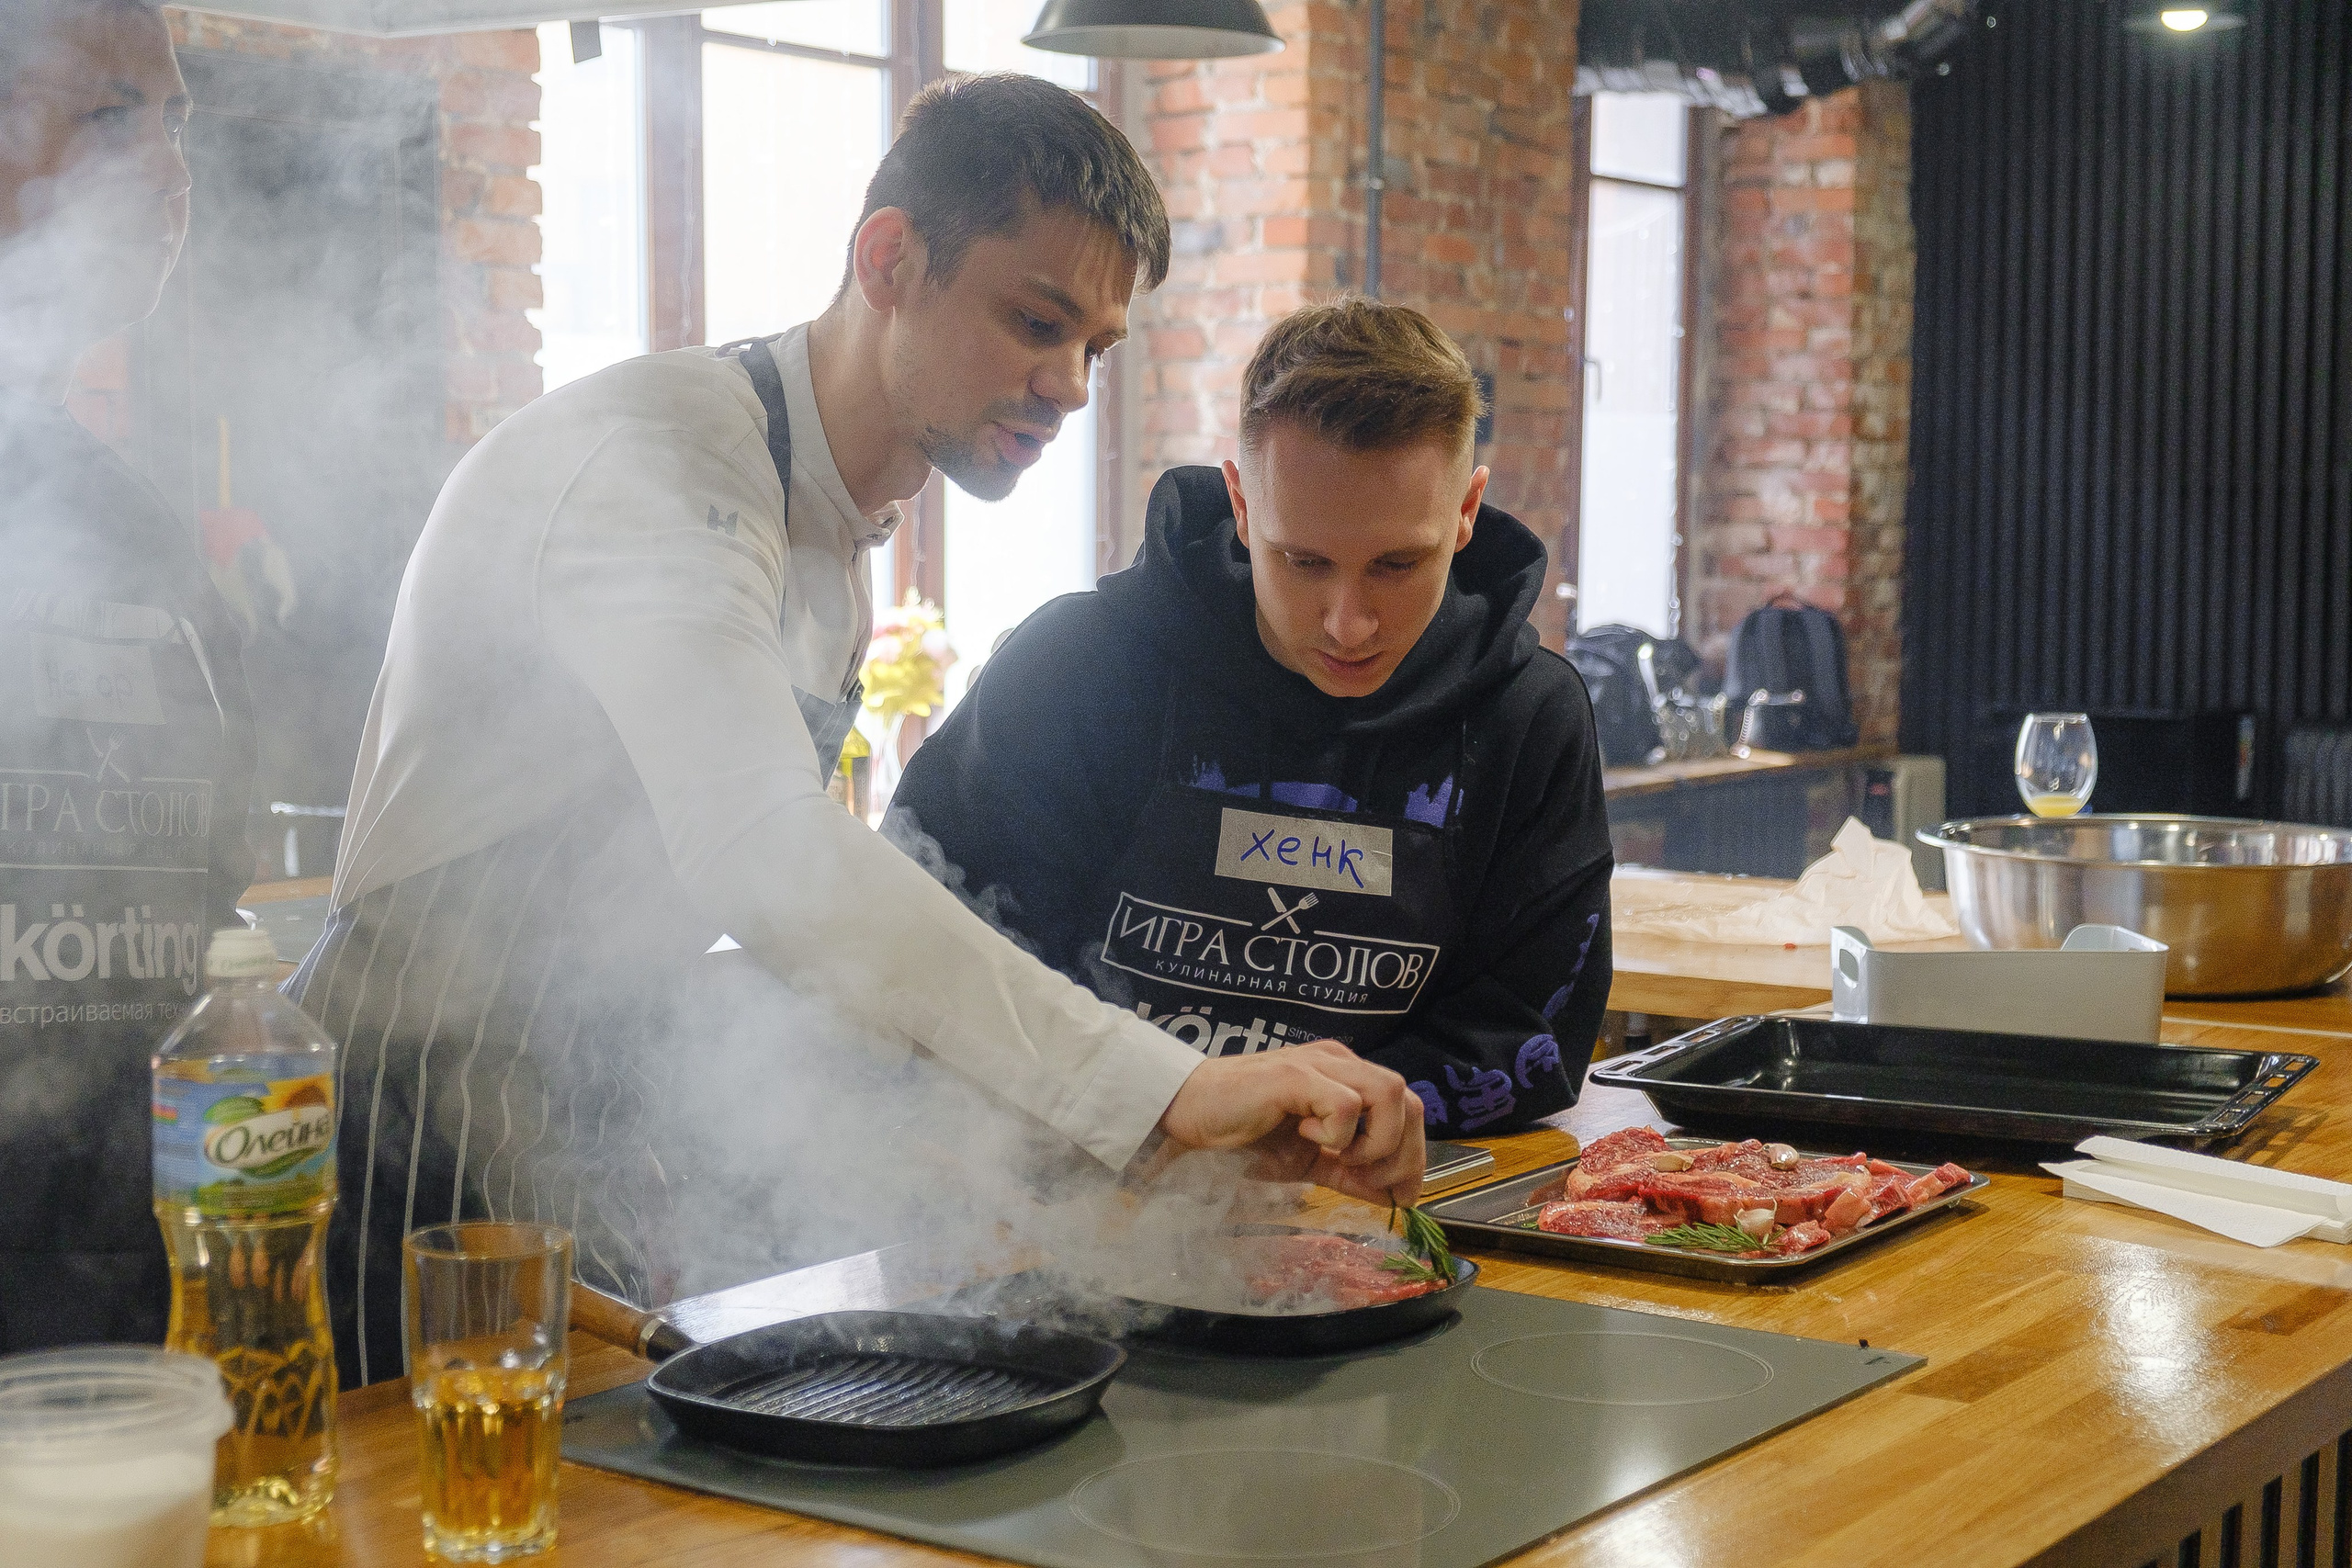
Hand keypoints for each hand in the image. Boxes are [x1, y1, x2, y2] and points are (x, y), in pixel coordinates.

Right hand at [1156, 1039, 1425, 1206]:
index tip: (1396, 1193)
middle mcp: (1340, 1063)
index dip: (1413, 1155)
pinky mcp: (1296, 1077)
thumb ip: (1350, 1174)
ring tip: (1340, 1160)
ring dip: (1376, 1141)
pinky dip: (1338, 1134)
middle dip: (1402, 1154)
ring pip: (1390, 1094)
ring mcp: (1320, 1065)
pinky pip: (1346, 1104)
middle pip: (1409, 1099)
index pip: (1409, 1107)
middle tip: (1371, 1183)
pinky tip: (1307, 1141)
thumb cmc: (1243, 1133)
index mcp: (1346, 1078)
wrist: (1188, 1114)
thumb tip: (1394, 1197)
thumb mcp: (1308, 1162)